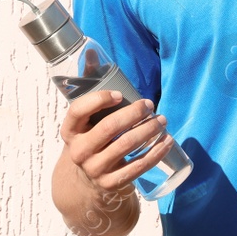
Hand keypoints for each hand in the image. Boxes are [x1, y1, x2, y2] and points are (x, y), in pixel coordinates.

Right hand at [60, 90, 173, 206]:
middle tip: (150, 105)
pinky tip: (167, 141)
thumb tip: (92, 52)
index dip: (99, 100)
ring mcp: (95, 169)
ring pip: (126, 145)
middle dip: (133, 113)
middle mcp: (79, 151)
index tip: (119, 94)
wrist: (86, 182)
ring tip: (162, 120)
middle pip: (108, 127)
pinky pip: (138, 166)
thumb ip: (89, 86)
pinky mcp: (112, 183)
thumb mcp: (84, 120)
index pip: (78, 111)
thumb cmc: (90, 139)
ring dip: (148, 130)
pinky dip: (156, 152)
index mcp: (69, 131)